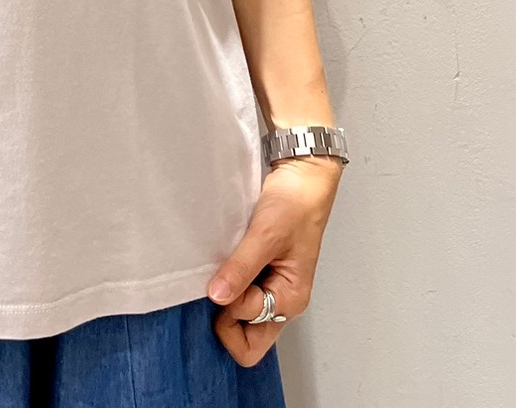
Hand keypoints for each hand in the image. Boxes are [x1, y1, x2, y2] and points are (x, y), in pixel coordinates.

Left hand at [206, 156, 343, 366]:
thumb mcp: (265, 235)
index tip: (221, 282)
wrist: (301, 176)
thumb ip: (241, 268)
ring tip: (218, 270)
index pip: (250, 331)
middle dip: (226, 322)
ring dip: (225, 299)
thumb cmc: (294, 204)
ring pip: (242, 317)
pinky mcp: (260, 271)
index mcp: (290, 299)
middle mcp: (281, 300)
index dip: (230, 308)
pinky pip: (240, 292)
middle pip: (249, 338)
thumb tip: (217, 297)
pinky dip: (227, 284)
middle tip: (214, 286)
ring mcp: (270, 287)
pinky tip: (220, 264)